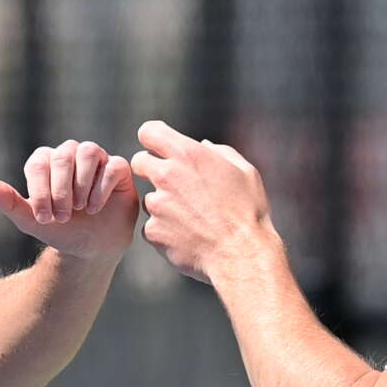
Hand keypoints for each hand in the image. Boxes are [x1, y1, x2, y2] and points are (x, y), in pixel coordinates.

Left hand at [0, 139, 139, 264]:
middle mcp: (70, 154)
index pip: (39, 162)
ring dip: (82, 183)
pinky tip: (95, 209)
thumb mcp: (32, 221)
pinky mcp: (118, 169)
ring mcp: (96, 160)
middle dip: (61, 189)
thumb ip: (10, 204)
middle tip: (62, 216)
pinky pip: (112, 166)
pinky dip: (102, 188)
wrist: (91, 248)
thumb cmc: (60, 230)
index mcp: (47, 162)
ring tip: (80, 208)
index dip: (40, 190)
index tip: (44, 217)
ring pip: (88, 152)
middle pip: (63, 155)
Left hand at [128, 120, 282, 284]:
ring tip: (192, 220)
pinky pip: (152, 228)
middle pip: (138, 162)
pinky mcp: (153, 232)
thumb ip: (221, 153)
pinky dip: (165, 232)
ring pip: (148, 199)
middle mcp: (166, 176)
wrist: (242, 254)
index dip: (153, 139)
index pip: (149, 132)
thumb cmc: (248, 212)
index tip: (159, 149)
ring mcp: (157, 205)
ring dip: (162, 206)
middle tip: (171, 185)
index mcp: (188, 155)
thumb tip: (204, 147)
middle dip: (150, 169)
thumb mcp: (244, 172)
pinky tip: (188, 238)